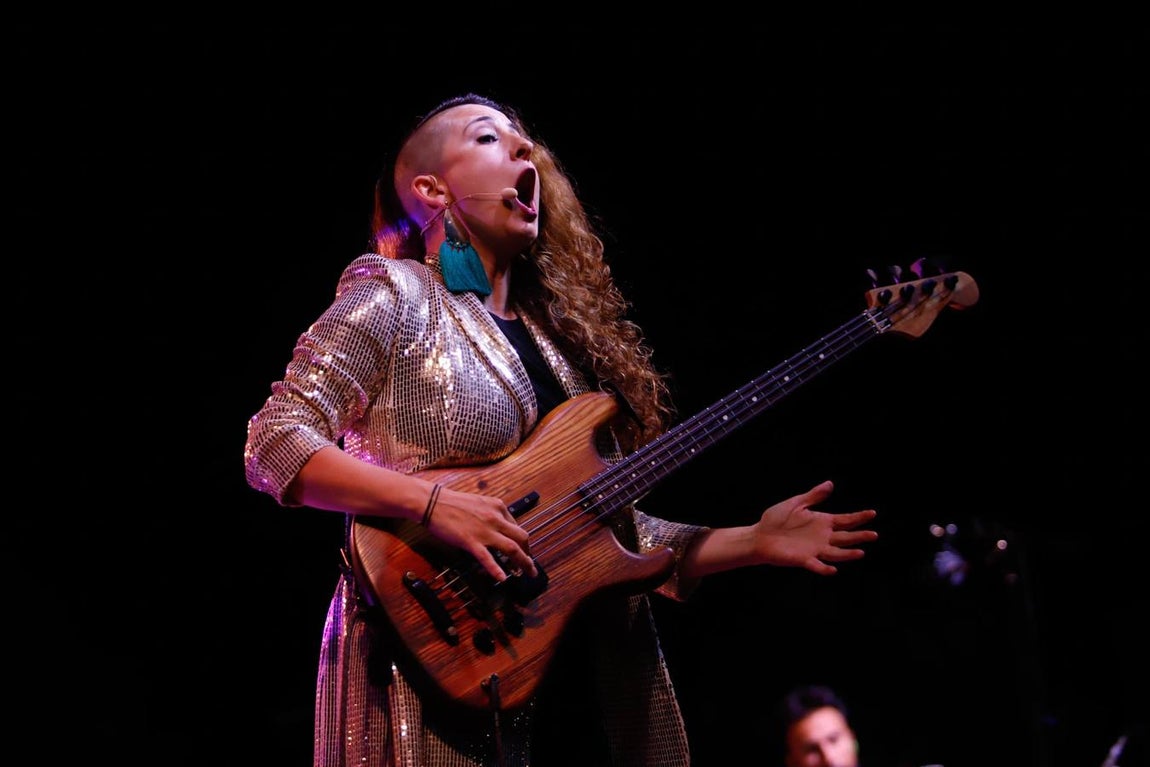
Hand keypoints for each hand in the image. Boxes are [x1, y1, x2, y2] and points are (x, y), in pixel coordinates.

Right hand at [424, 486, 537, 581]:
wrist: (433, 502)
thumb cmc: (453, 503)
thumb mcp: (480, 503)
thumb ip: (492, 514)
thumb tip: (500, 528)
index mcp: (498, 507)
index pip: (517, 526)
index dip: (522, 542)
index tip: (523, 550)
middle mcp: (496, 518)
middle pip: (522, 537)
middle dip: (529, 553)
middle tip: (529, 565)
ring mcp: (485, 530)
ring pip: (512, 548)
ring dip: (523, 563)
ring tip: (527, 573)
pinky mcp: (471, 541)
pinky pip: (487, 558)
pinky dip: (496, 569)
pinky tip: (502, 578)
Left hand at [751, 480, 876, 574]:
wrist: (759, 536)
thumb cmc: (775, 519)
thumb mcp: (796, 504)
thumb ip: (813, 496)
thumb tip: (830, 483)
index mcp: (822, 522)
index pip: (845, 520)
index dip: (859, 517)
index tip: (872, 513)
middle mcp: (822, 537)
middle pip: (846, 537)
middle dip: (860, 536)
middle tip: (875, 534)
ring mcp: (814, 549)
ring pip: (836, 553)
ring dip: (848, 554)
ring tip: (860, 552)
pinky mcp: (803, 560)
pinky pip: (817, 565)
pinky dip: (825, 568)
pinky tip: (833, 569)